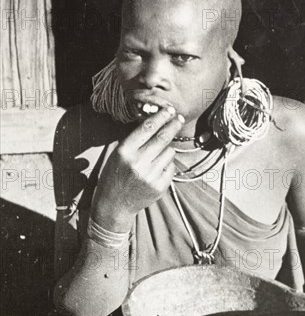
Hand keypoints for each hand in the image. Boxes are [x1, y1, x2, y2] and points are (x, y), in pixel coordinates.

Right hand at [91, 107, 183, 230]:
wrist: (115, 205)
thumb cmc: (115, 175)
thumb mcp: (119, 154)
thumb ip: (136, 140)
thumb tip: (157, 123)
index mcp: (125, 151)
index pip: (147, 128)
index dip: (161, 117)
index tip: (169, 110)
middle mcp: (138, 162)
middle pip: (163, 138)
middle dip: (173, 125)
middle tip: (179, 118)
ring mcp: (150, 175)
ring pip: (170, 152)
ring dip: (167, 149)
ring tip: (156, 155)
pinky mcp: (159, 186)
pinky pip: (171, 167)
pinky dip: (167, 165)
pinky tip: (157, 169)